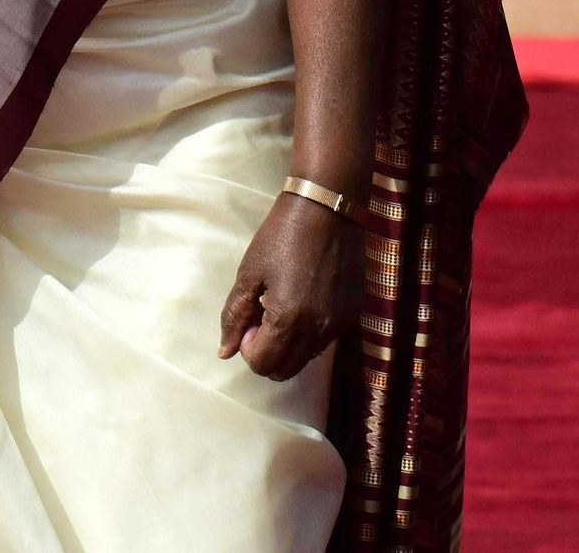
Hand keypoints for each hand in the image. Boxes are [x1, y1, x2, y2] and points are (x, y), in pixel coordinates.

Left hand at [218, 190, 361, 380]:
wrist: (327, 208)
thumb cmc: (281, 236)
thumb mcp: (249, 273)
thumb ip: (234, 316)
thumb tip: (225, 352)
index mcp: (288, 319)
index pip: (263, 365)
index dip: (248, 348)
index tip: (249, 320)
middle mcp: (318, 330)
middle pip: (286, 370)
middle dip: (268, 353)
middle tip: (262, 319)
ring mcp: (340, 323)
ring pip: (307, 357)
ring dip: (289, 344)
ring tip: (284, 306)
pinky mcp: (354, 312)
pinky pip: (326, 339)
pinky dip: (310, 331)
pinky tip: (306, 298)